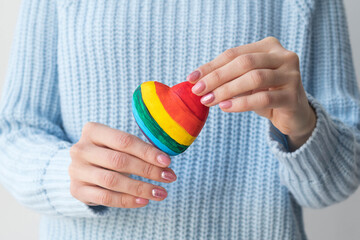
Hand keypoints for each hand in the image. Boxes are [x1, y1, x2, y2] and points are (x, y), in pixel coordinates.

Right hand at [69, 122, 176, 207]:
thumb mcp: (118, 144)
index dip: (147, 152)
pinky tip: (144, 201)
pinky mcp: (77, 190)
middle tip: (169, 177)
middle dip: (148, 170)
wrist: (81, 168)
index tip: (167, 161)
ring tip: (161, 193)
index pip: (124, 141)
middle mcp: (81, 149)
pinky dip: (127, 201)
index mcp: (92, 130)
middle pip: (119, 161)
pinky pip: (105, 198)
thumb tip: (166, 162)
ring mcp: (76, 170)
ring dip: (140, 188)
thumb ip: (138, 149)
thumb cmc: (108, 152)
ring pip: (113, 181)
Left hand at [186, 37, 315, 150]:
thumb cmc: (265, 94)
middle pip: (244, 62)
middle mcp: (283, 56)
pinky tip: (225, 107)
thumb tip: (197, 81)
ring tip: (208, 101)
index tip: (191, 78)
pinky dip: (241, 103)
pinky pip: (263, 98)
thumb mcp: (245, 82)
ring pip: (254, 78)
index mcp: (268, 47)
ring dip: (227, 90)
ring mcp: (291, 75)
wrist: (293, 114)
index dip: (211, 66)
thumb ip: (228, 77)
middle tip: (198, 91)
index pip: (234, 53)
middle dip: (217, 77)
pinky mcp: (293, 96)